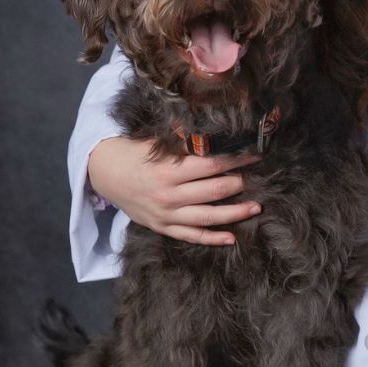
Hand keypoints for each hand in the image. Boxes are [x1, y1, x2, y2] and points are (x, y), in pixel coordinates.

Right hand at [87, 136, 262, 245]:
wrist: (106, 175)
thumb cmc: (136, 153)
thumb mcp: (157, 141)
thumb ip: (185, 139)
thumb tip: (216, 128)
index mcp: (169, 170)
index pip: (212, 165)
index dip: (237, 160)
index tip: (256, 155)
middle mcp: (169, 194)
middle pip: (214, 191)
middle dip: (240, 185)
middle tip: (262, 180)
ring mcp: (166, 214)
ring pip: (207, 217)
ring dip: (234, 214)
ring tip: (256, 208)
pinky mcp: (162, 227)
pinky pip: (191, 236)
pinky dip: (212, 238)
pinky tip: (232, 238)